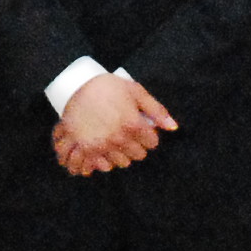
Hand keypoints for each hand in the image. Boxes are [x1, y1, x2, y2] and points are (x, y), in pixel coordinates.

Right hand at [53, 72, 176, 177]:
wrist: (77, 83)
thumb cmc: (108, 86)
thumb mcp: (136, 91)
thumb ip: (157, 110)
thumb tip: (173, 127)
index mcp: (132, 124)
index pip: (151, 143)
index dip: (150, 135)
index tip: (143, 130)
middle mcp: (117, 138)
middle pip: (137, 156)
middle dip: (136, 146)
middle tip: (128, 136)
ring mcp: (100, 145)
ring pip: (118, 163)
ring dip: (119, 156)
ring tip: (114, 144)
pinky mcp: (83, 148)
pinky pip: (92, 166)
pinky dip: (94, 166)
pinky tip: (96, 161)